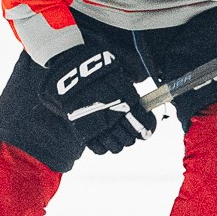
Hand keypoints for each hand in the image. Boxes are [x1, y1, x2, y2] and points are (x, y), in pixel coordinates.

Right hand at [40, 43, 155, 155]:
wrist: (68, 75)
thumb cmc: (96, 70)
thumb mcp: (120, 66)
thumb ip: (133, 77)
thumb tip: (143, 86)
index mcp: (126, 101)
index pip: (144, 123)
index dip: (148, 126)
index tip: (147, 127)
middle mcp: (114, 116)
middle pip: (131, 137)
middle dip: (132, 134)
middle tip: (130, 130)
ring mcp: (99, 127)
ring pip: (117, 147)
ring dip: (119, 142)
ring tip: (116, 135)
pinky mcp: (85, 133)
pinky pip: (100, 149)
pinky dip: (104, 147)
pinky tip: (104, 138)